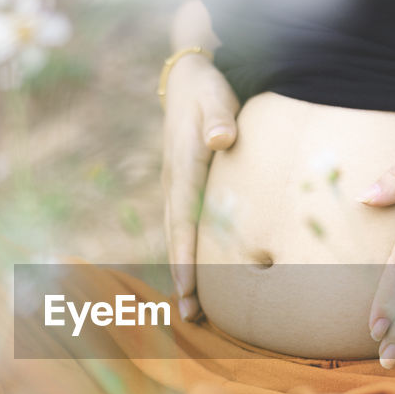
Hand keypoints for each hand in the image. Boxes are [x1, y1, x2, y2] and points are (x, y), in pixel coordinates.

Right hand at [161, 53, 239, 320]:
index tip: (189, 286)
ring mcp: (176, 189)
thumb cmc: (207, 89)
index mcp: (183, 167)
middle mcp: (174, 183)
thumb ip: (219, 117)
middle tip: (189, 315)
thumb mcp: (215, 95)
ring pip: (178, 238)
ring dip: (184, 274)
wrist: (188, 78)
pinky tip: (198, 282)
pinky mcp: (184, 190)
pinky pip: (185, 230)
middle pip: (177, 238)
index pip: (184, 218)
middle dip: (183, 277)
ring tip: (192, 313)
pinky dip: (188, 257)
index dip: (186, 254)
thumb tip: (220, 139)